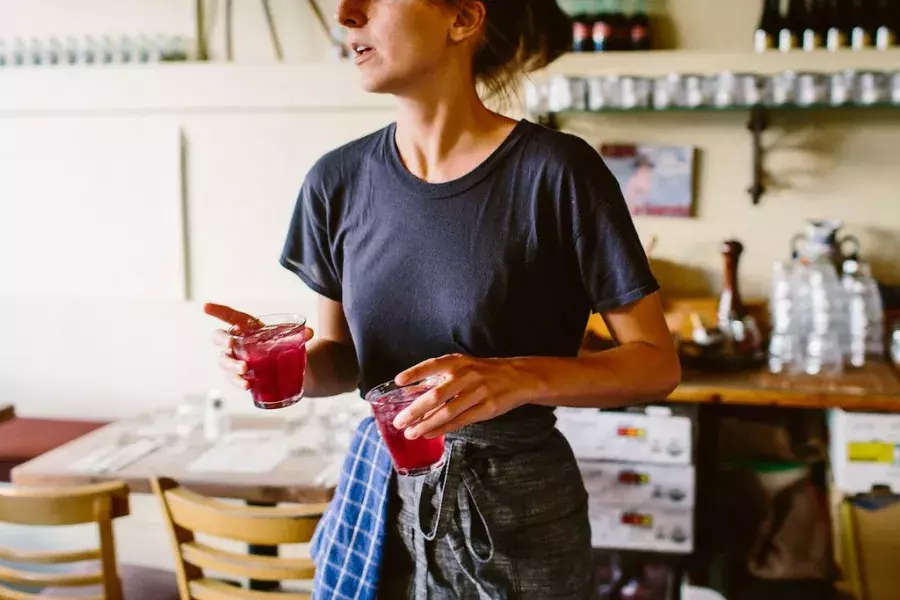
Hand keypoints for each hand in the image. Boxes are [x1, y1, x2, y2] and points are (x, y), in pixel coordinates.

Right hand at [203, 303, 314, 389]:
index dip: (218, 311)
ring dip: (232, 365)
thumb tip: (308, 332)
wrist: (293, 368)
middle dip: (222, 340)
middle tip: (232, 344)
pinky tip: (247, 385)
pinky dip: (238, 382)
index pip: (230, 317)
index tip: (205, 307)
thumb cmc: (286, 346)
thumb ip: (300, 334)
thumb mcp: (294, 338)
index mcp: (248, 327)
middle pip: (220, 338)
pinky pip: (233, 379)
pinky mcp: (240, 376)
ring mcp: (236, 359)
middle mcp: (238, 342)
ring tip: (245, 370)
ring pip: (224, 360)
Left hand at [391, 354, 542, 439]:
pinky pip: (461, 421)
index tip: (398, 382)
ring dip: (426, 424)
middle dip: (415, 410)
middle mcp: (467, 376)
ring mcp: (478, 393)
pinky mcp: (487, 409)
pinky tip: (429, 434)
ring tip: (410, 433)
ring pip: (447, 412)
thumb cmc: (483, 372)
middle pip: (437, 395)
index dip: (415, 373)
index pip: (433, 365)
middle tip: (399, 421)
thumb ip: (438, 378)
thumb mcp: (462, 367)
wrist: (518, 377)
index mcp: (458, 362)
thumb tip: (409, 391)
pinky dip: (443, 429)